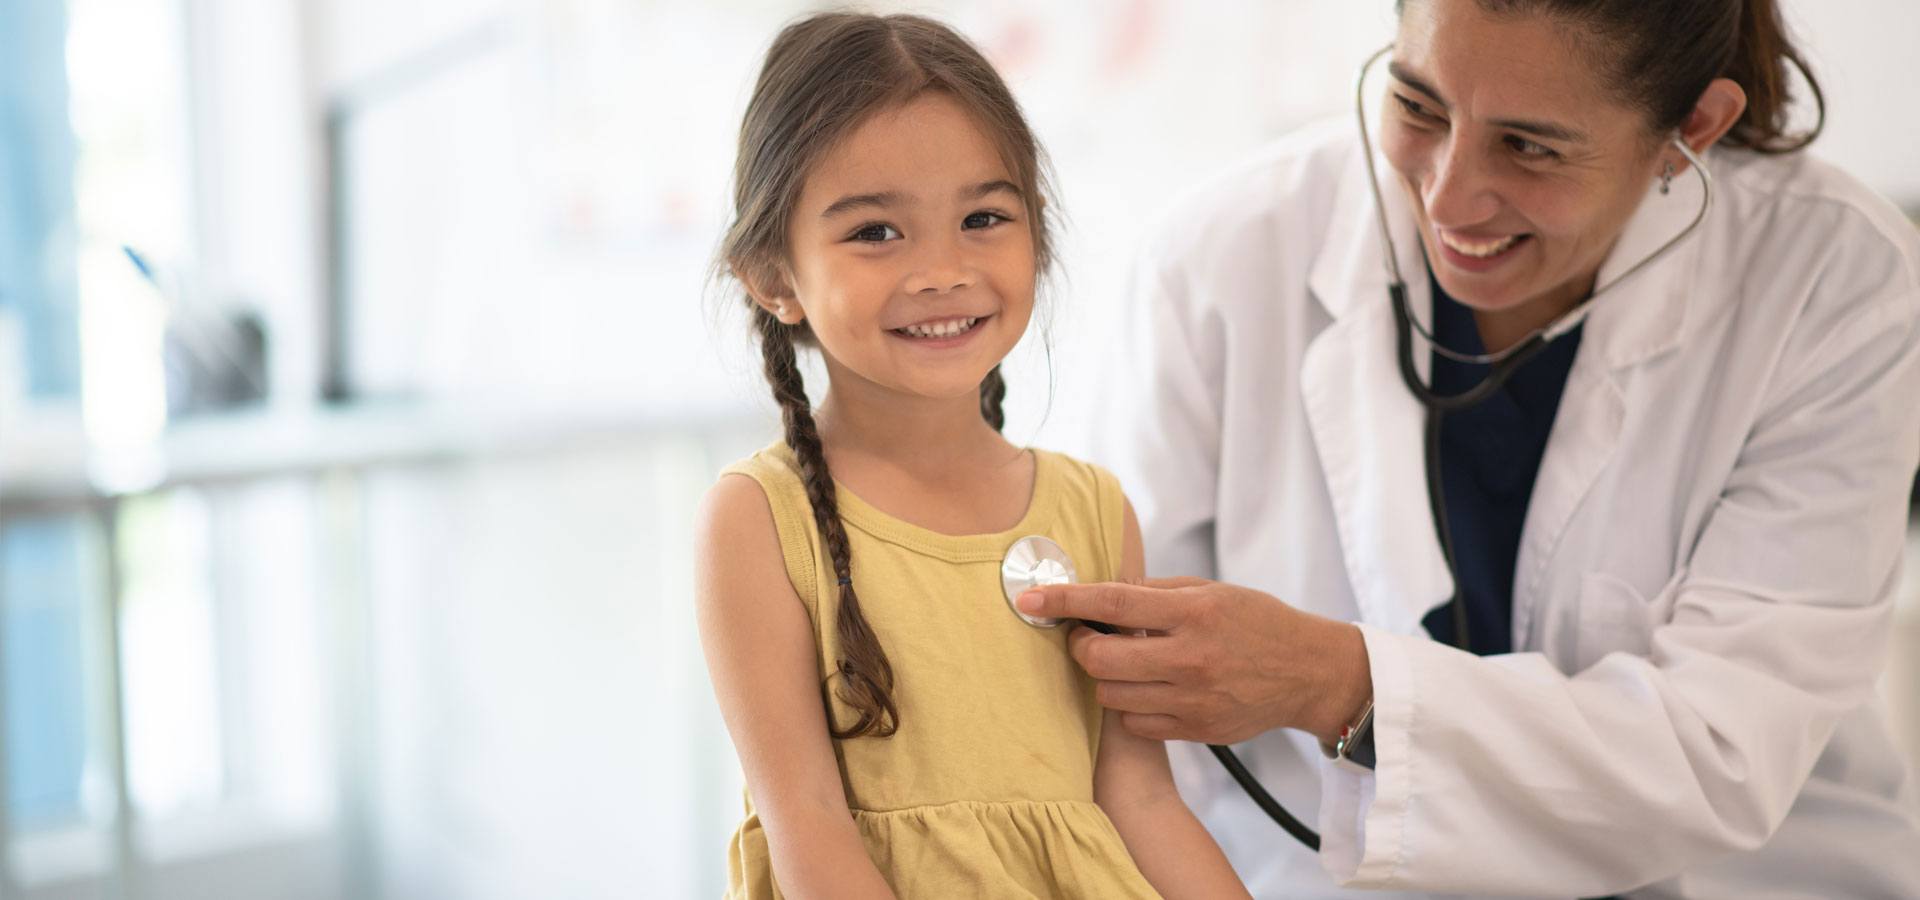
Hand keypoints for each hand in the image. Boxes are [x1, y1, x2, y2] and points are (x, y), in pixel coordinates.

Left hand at [1017, 578, 1371, 745]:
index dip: (1064, 600)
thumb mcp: (1210, 591)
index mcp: (1193, 613)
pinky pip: (1135, 723)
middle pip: (1100, 661)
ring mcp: (1193, 700)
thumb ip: (1154, 593)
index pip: (1112, 604)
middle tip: (1086, 636)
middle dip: (1080, 646)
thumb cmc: (1255, 622)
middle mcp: (1190, 659)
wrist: (1306, 673)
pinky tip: (1147, 687)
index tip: (1030, 597)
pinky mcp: (1196, 731)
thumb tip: (1098, 592)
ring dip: (1104, 677)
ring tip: (1124, 661)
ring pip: (1111, 696)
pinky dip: (1129, 704)